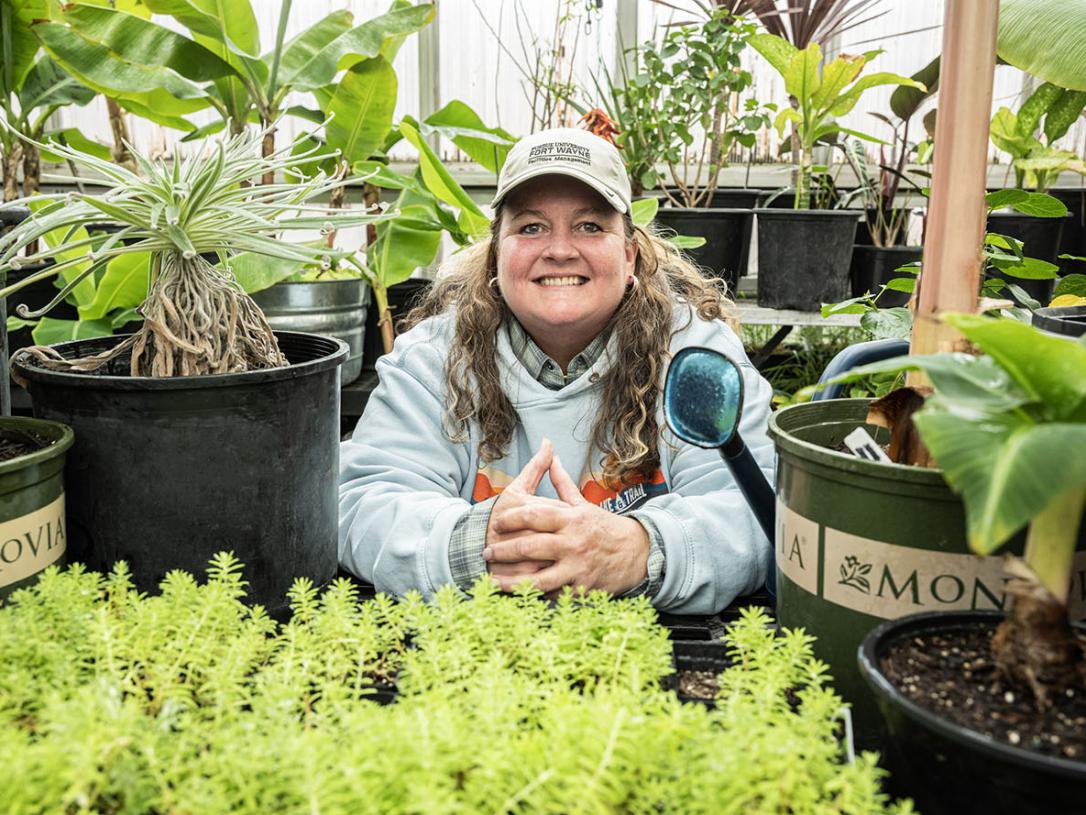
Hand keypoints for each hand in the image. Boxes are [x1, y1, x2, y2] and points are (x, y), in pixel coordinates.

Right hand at [484, 440, 564, 580]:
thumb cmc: (500, 514)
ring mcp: (520, 555)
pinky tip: (560, 579)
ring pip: (551, 559)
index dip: (569, 519)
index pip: (560, 513)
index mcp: (528, 508)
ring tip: (572, 561)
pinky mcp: (516, 575)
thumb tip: (549, 443)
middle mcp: (525, 530)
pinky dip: (552, 580)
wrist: (471, 542)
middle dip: (570, 541)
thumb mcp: (517, 488)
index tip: (572, 523)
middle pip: (559, 537)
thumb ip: (537, 467)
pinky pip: (540, 579)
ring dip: (563, 562)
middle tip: (578, 544)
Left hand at [484, 453, 649, 595]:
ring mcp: (577, 568)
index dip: (511, 519)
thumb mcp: (583, 504)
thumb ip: (561, 483)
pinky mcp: (582, 589)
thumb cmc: (604, 528)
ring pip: (537, 578)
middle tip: (486, 551)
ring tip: (492, 579)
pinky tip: (518, 596)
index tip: (496, 523)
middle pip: (529, 546)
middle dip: (503, 550)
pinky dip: (534, 596)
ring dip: (510, 581)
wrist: (638, 553)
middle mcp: (573, 543)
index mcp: (571, 519)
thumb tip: (549, 454)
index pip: (534, 515)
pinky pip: (553, 595)